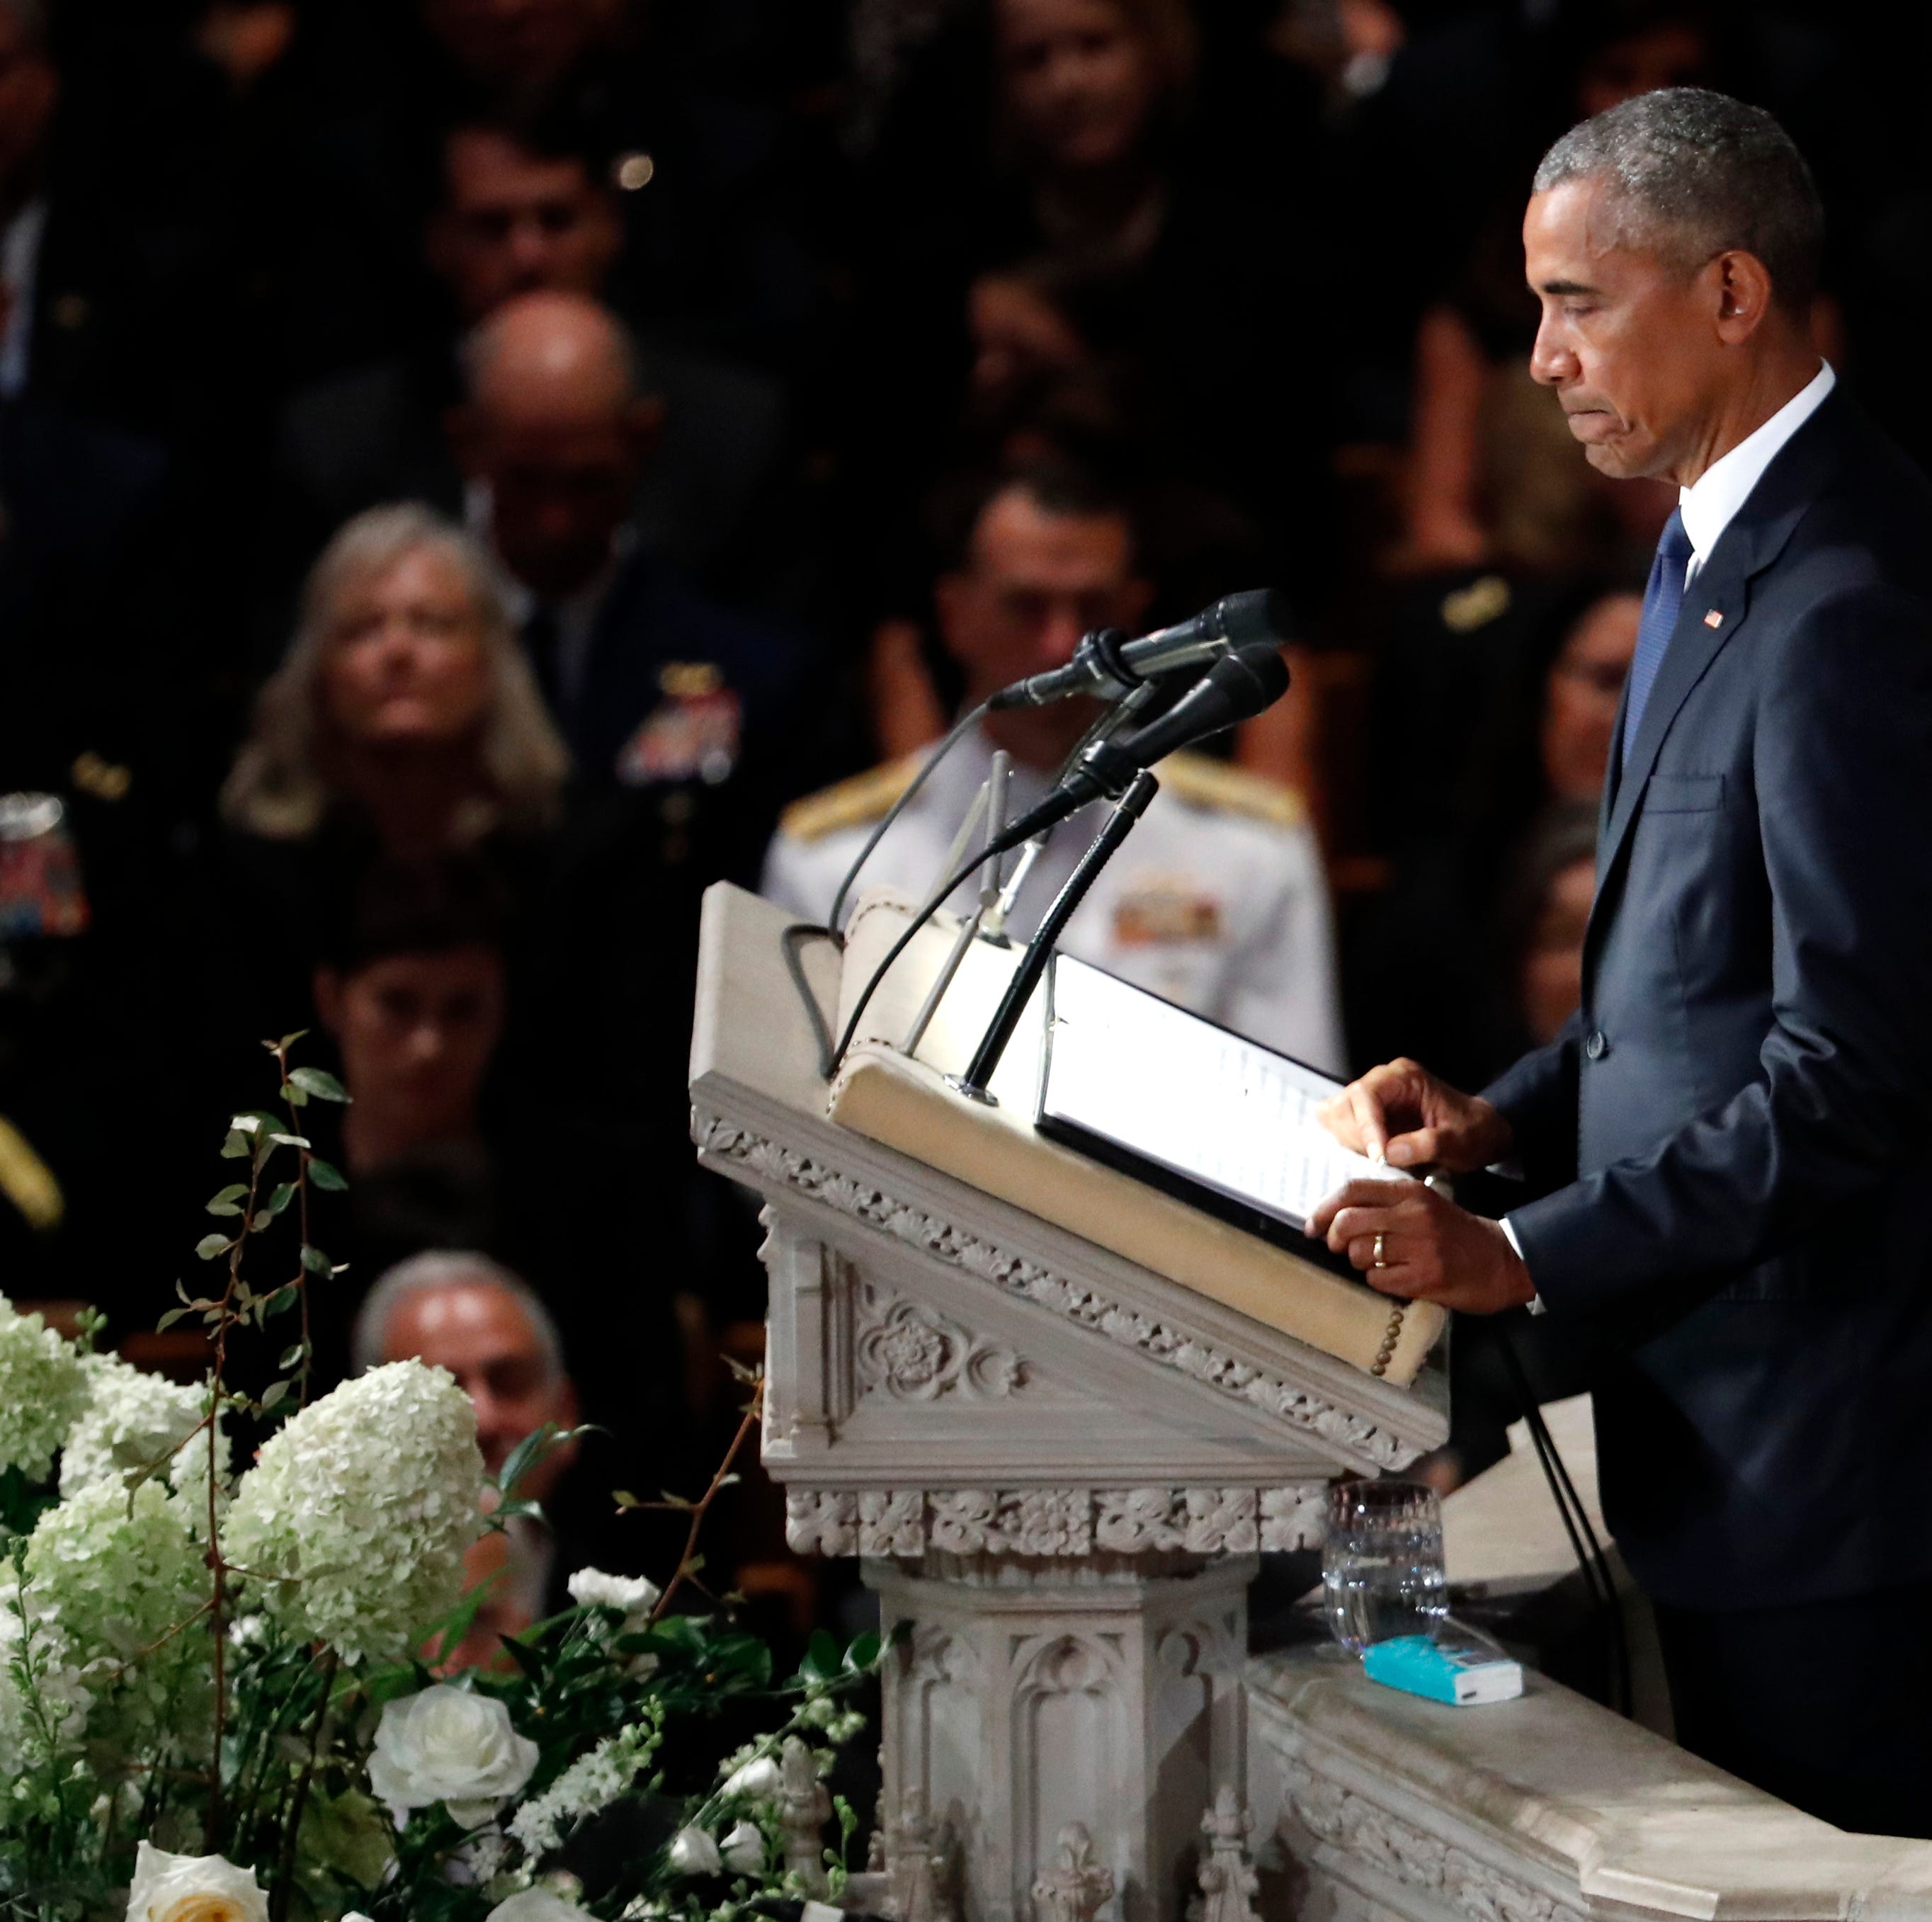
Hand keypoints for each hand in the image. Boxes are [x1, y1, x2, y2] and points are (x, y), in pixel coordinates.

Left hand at [1306, 1179, 1534, 1313]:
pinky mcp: (1425, 1278)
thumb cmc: (1456, 1232)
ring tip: (1379, 1262)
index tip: (1313, 1225)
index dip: (1324, 1208)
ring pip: (1359, 1254)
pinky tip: (1395, 1277)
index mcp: (1410, 1193)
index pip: (1352, 1190)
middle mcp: (1413, 1216)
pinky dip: (1378, 1281)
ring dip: (1360, 1262)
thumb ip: (1385, 1203)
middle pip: (1347, 1222)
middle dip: (1334, 1239)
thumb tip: (1335, 1215)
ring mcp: (1419, 1247)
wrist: (1503, 1260)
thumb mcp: (1424, 1204)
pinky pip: (1378, 1280)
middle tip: (1340, 1248)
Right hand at [1316, 1057, 1512, 1173]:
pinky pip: (1340, 1126)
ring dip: (1353, 1143)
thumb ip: (1427, 1145)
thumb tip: (1390, 1152)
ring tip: (1382, 1159)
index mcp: (1404, 1077)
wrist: (1479, 1132)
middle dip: (1359, 1138)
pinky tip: (1370, 1156)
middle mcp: (1381, 1081)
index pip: (1366, 1095)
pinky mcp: (1365, 1115)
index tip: (1377, 1157)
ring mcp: (1370, 1098)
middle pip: (1345, 1105)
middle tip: (1384, 1162)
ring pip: (1337, 1117)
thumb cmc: (1473, 1132)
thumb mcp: (1459, 1141)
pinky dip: (1348, 1144)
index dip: (1365, 1127)